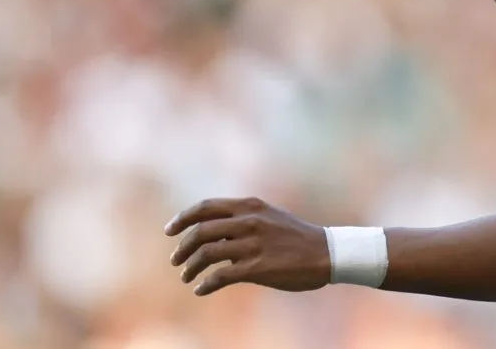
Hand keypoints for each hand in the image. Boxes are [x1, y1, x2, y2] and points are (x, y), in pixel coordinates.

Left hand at [165, 197, 330, 295]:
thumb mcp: (269, 217)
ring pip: (207, 254)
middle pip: (201, 231)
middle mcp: (249, 221)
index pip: (206, 207)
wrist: (325, 252)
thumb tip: (213, 235)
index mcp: (250, 206)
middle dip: (182, 247)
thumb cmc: (296, 237)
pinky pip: (221, 276)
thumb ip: (242, 220)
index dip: (183, 218)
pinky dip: (206, 284)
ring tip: (186, 276)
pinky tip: (201, 289)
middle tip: (175, 260)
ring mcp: (253, 244)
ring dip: (190, 267)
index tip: (169, 231)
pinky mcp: (258, 268)